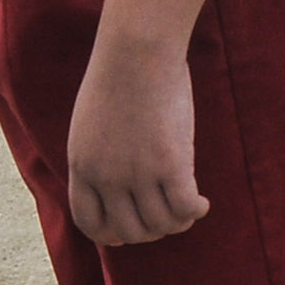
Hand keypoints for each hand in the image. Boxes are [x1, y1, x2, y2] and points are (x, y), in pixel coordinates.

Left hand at [66, 34, 208, 245]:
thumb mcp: (90, 122)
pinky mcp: (170, 164)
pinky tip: (202, 203)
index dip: (111, 235)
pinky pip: (184, 209)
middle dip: (149, 231)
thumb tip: (115, 183)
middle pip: (129, 231)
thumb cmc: (118, 74)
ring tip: (188, 207)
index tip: (128, 234)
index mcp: (82, 166)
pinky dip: (195, 211)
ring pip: (160, 224)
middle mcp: (106, 177)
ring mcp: (138, 173)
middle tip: (166, 217)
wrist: (137, 49)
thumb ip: (98, 155)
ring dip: (176, 222)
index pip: (90, 223)